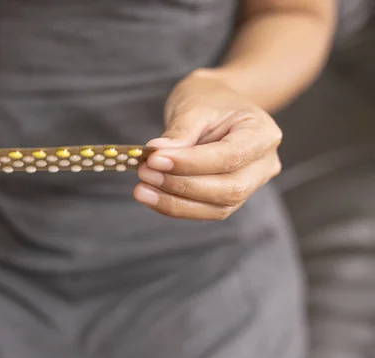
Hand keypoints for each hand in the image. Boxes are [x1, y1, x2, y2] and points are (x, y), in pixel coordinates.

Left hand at [134, 70, 282, 219]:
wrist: (217, 103)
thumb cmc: (210, 99)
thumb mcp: (194, 105)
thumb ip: (180, 131)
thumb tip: (157, 154)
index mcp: (262, 134)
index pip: (229, 157)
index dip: (190, 163)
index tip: (155, 158)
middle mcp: (263, 164)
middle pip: (228, 189)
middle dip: (182, 186)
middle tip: (145, 172)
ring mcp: (250, 185)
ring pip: (216, 208)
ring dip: (174, 202)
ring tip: (142, 189)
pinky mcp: (228, 197)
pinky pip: (204, 210)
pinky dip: (174, 206)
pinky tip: (150, 195)